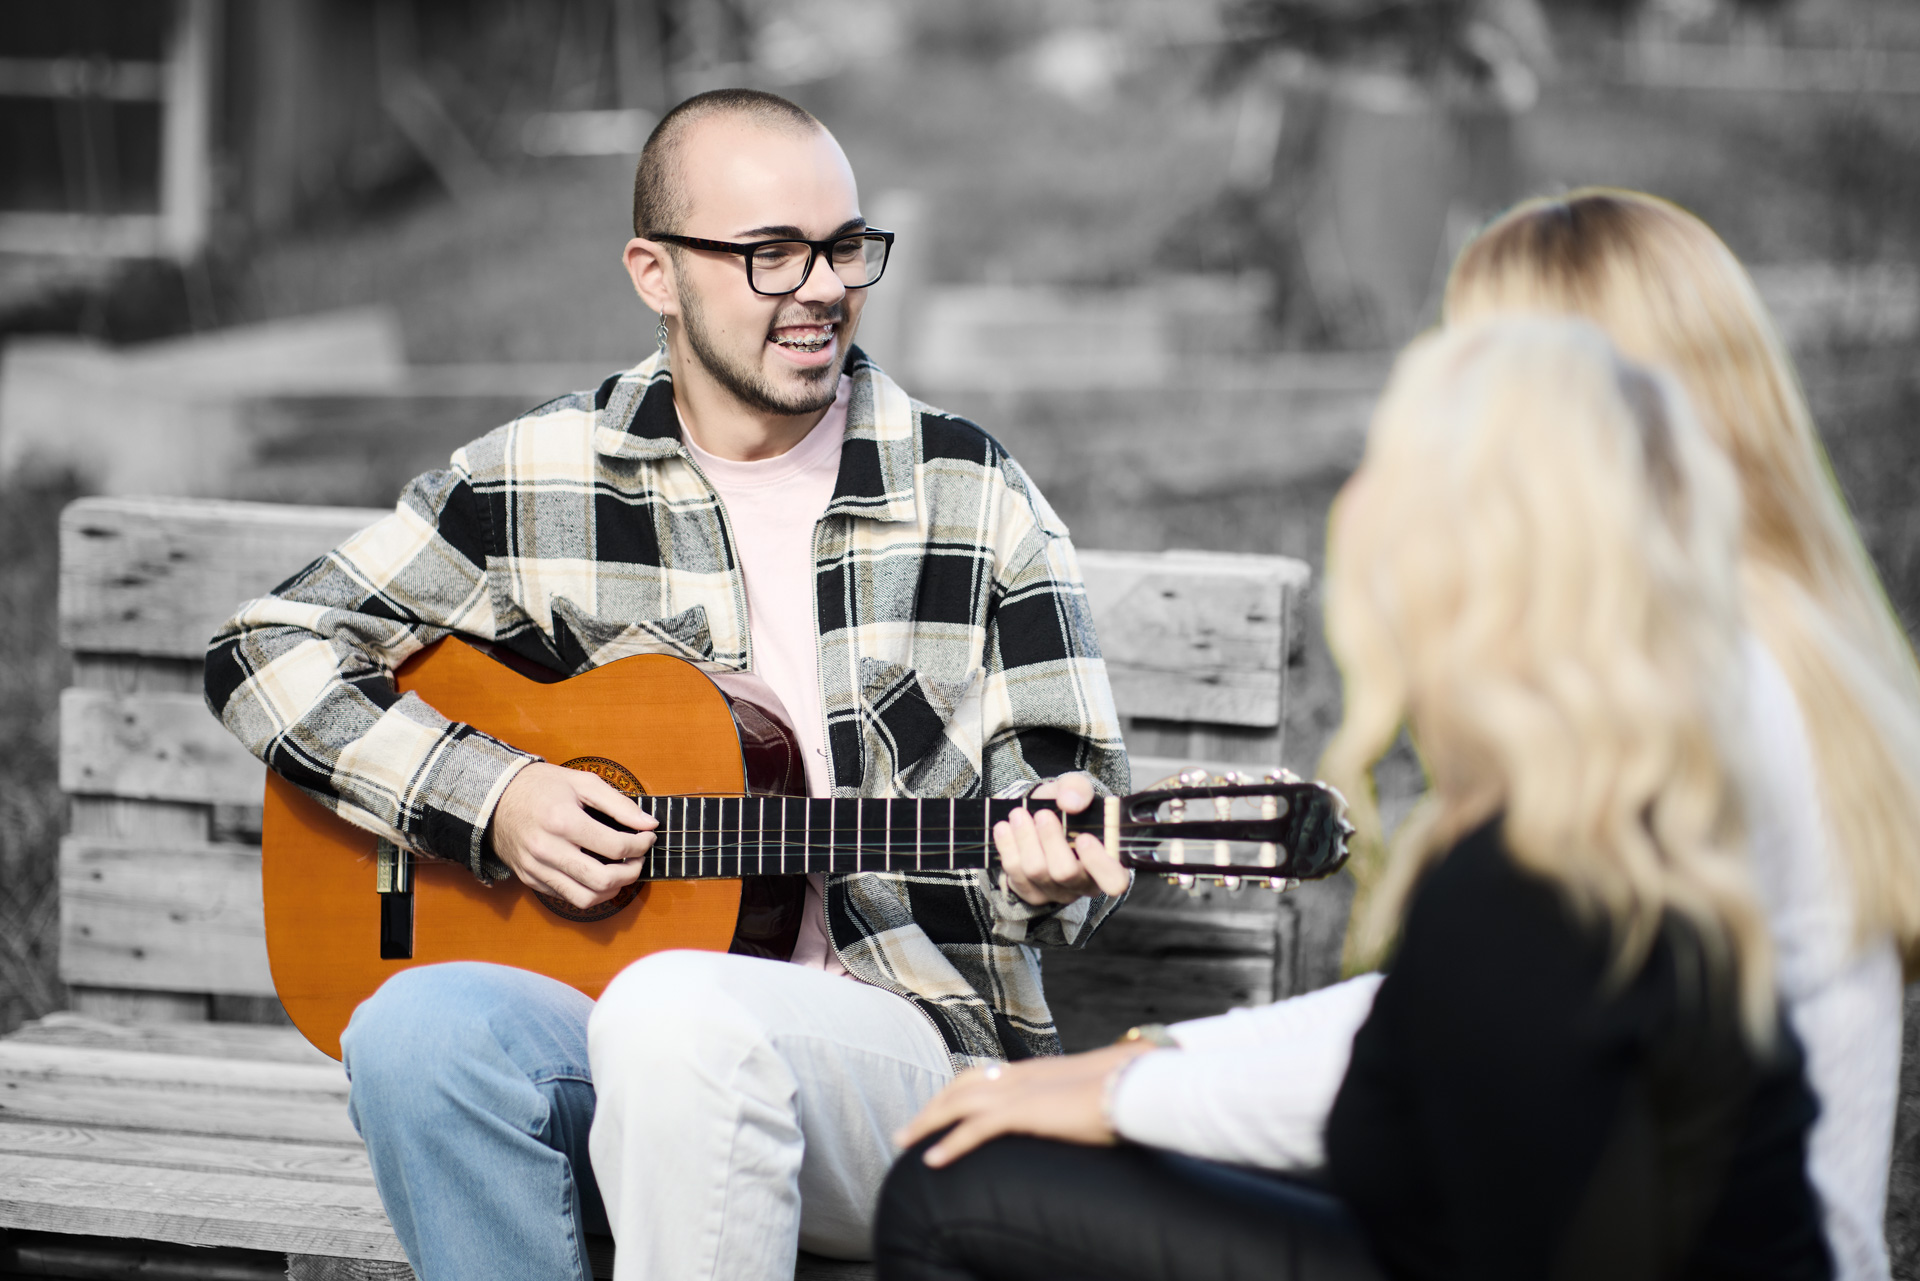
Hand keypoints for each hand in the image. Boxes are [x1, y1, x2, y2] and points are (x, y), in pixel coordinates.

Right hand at [488, 763, 655, 909]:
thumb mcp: (582, 782)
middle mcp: (548, 849)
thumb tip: (649, 824)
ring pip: (586, 898)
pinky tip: (598, 875)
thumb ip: (619, 804)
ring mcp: (537, 868)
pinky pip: (567, 898)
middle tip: (638, 860)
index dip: (641, 844)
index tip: (648, 836)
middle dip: (631, 872)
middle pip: (603, 879)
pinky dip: (589, 892)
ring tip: (622, 872)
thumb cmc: (542, 787)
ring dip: (613, 890)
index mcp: (563, 821)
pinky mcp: (530, 880)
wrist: (495, 798)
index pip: (616, 846)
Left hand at [895, 1042, 1156, 1166]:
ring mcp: (1019, 1091)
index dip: (957, 1092)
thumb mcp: (1089, 1095)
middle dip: (931, 1106)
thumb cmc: (1123, 1090)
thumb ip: (1073, 1102)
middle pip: (960, 1086)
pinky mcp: (1022, 1111)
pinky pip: (974, 1129)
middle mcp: (1020, 1075)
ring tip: (904, 1141)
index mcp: (1035, 1069)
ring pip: (956, 1104)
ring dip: (927, 1122)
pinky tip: (932, 1160)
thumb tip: (1078, 1116)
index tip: (940, 1107)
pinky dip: (949, 1143)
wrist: (1135, 1084)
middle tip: (908, 1128)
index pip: (983, 1076)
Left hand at [995, 772, 1129, 905]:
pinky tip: (1004, 828)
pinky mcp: (1033, 893)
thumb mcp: (1076, 789)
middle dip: (1050, 840)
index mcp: (1108, 862)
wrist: (1042, 816)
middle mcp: (1085, 883)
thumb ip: (1078, 789)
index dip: (1099, 863)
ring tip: (1018, 815)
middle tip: (1042, 815)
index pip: (1114, 880)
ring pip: (1036, 871)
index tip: (1083, 838)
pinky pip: (1015, 874)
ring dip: (1025, 839)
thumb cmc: (1068, 808)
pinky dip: (1008, 847)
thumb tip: (1070, 802)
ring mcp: (1058, 892)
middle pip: (1065, 873)